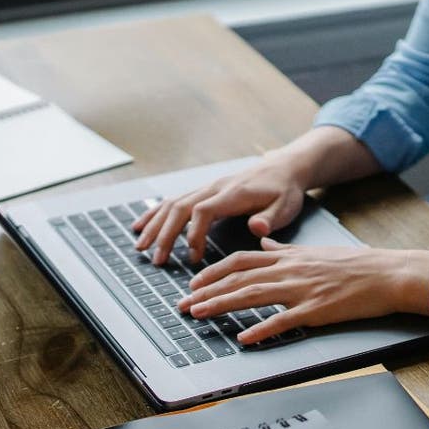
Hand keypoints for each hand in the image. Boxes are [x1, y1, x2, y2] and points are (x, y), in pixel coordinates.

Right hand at [131, 155, 307, 264]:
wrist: (284, 168)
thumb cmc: (285, 190)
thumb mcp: (286, 206)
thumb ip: (270, 219)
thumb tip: (257, 229)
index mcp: (233, 193)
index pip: (203, 210)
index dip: (193, 233)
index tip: (193, 257)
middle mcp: (215, 188)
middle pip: (180, 208)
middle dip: (165, 234)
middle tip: (157, 260)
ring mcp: (207, 189)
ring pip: (173, 204)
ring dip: (155, 225)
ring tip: (141, 247)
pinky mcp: (205, 192)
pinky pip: (175, 202)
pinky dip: (156, 215)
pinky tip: (142, 227)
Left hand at [177, 237, 428, 344]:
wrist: (387, 273)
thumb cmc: (355, 264)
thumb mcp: (314, 250)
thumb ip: (285, 248)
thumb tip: (265, 241)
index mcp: (288, 256)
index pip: (241, 260)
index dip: (213, 271)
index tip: (194, 282)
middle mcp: (289, 269)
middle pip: (239, 279)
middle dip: (206, 291)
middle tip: (183, 304)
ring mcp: (302, 289)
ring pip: (252, 295)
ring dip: (222, 305)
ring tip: (199, 314)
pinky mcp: (316, 310)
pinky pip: (283, 321)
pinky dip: (261, 330)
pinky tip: (244, 339)